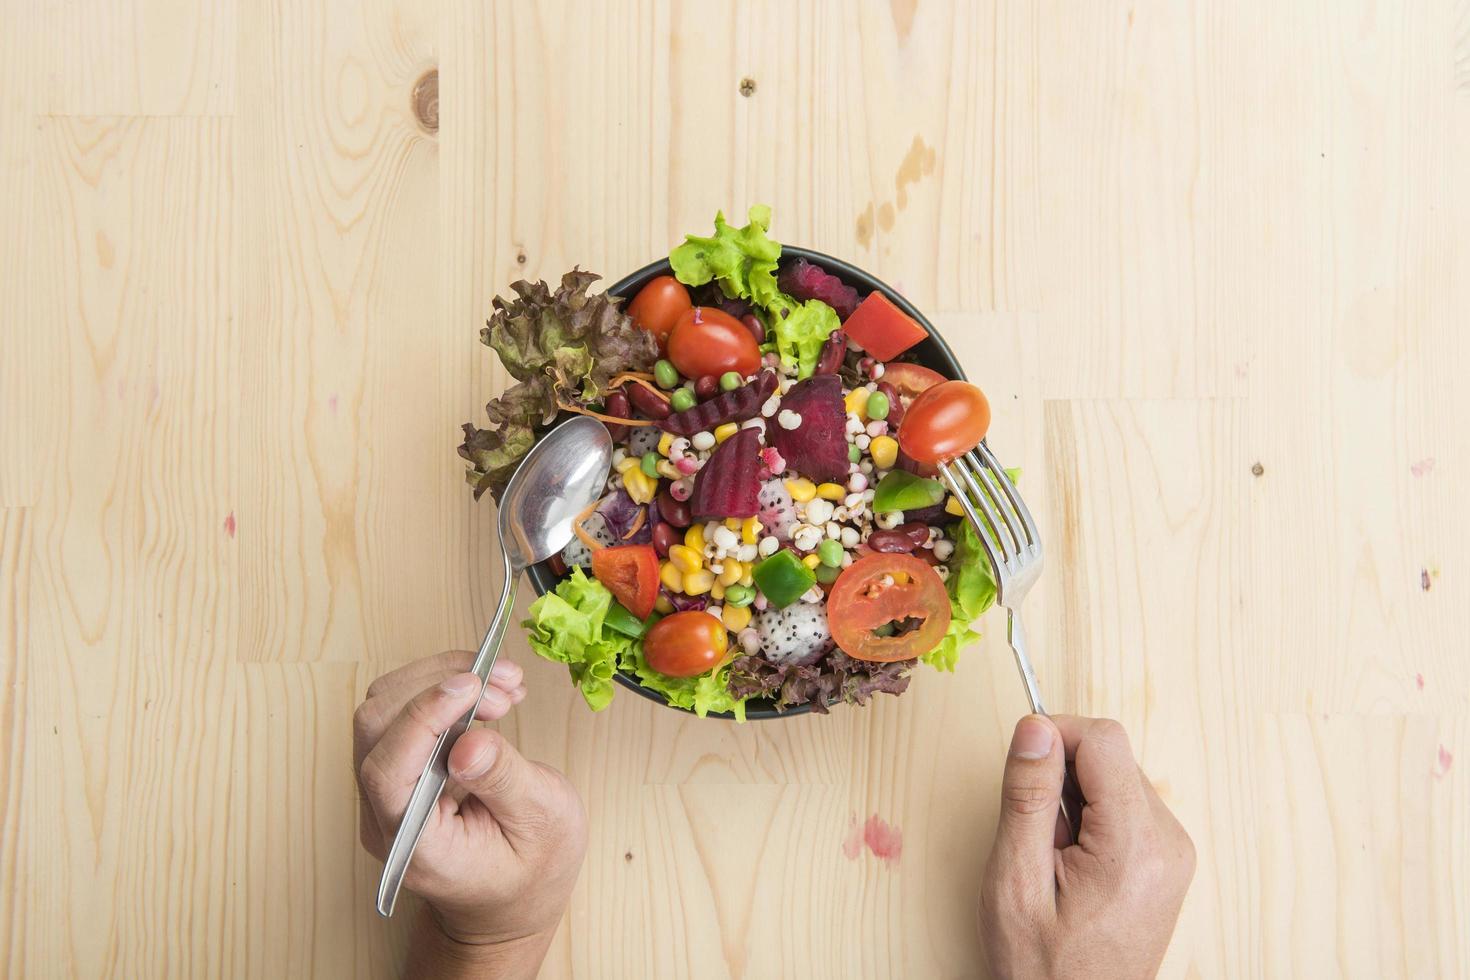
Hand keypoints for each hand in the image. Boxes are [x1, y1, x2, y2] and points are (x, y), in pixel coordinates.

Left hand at [354, 650, 586, 974]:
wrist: (511, 901)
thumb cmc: (530, 872)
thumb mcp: (542, 824)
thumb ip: (503, 780)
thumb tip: (469, 742)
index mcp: (417, 847)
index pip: (389, 773)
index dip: (422, 719)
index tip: (472, 686)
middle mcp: (385, 818)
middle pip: (377, 729)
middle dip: (439, 687)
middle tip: (504, 683)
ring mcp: (385, 794)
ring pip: (384, 709)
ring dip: (442, 678)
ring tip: (504, 682)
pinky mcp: (399, 769)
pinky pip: (401, 712)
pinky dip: (443, 687)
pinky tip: (488, 690)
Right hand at [979, 715, 1194, 979]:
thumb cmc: (1043, 966)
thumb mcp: (1016, 880)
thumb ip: (1028, 797)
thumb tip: (1035, 726)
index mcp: (1136, 846)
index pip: (1104, 740)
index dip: (1054, 736)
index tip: (1021, 764)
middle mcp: (1169, 842)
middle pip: (1110, 755)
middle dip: (1060, 777)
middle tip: (1035, 834)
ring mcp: (1173, 851)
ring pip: (1114, 776)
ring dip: (1073, 799)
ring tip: (1052, 855)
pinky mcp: (1166, 858)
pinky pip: (1123, 804)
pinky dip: (1089, 818)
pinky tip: (1070, 861)